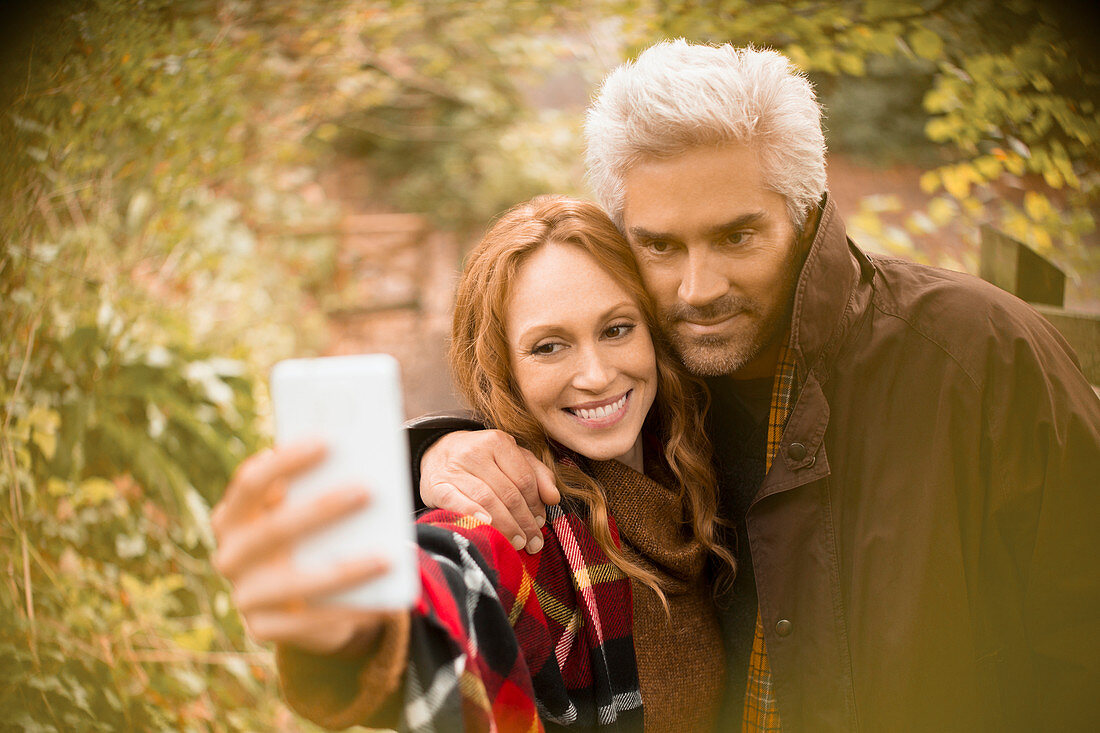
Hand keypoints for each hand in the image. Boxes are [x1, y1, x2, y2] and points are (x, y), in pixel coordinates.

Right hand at [212, 441, 400, 654]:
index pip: (251, 482)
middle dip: (324, 507)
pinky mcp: (262, 630)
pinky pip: (313, 621)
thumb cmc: (305, 539)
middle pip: (276, 528)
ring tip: (388, 556)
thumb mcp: (301, 513)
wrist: (294, 603)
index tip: (328, 440)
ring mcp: (243, 596)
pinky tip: (385, 601)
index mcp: (232, 516)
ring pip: (298, 582)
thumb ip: (315, 491)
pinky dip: (352, 609)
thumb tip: (358, 463)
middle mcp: (229, 555)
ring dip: (347, 569)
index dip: (287, 460)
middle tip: (369, 489)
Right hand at [419, 430, 559, 552]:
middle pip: (508, 493)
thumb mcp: (513, 459)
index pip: (524, 479)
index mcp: (498, 441)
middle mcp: (475, 451)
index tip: (541, 523)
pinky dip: (474, 516)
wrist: (438, 454)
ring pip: (487, 500)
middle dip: (524, 522)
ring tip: (518, 542)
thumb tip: (554, 497)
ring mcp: (454, 468)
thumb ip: (538, 475)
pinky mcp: (436, 485)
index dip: (536, 505)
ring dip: (506, 526)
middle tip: (533, 542)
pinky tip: (487, 526)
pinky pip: (458, 503)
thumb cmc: (484, 460)